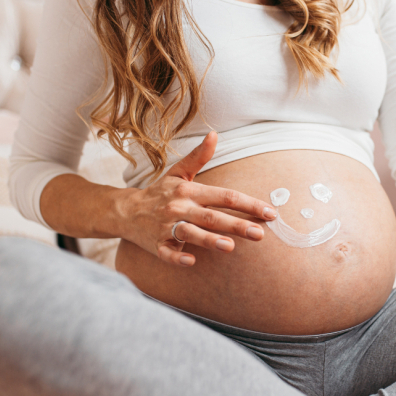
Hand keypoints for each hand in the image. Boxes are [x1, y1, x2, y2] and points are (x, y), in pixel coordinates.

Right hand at [120, 132, 276, 265]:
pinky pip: (167, 253)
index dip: (248, 204)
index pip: (225, 196)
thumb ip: (199, 157)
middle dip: (237, 225)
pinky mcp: (156, 245)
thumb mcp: (178, 173)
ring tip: (230, 247)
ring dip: (209, 240)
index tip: (270, 213)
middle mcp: (179, 208)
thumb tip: (214, 135)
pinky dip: (177, 257)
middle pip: (212, 216)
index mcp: (189, 191)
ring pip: (191, 233)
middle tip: (260, 234)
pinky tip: (190, 261)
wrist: (125, 211)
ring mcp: (166, 227)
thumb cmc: (160, 192)